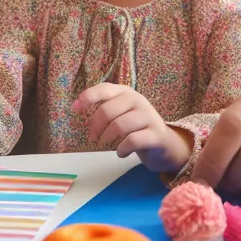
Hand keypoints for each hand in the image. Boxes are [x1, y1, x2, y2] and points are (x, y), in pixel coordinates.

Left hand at [73, 83, 191, 173]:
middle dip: (95, 126)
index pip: (104, 88)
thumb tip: (76, 105)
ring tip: (106, 144)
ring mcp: (149, 117)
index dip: (88, 97)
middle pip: (108, 111)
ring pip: (119, 125)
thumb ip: (104, 107)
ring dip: (108, 138)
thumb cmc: (137, 128)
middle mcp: (138, 101)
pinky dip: (122, 149)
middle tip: (93, 138)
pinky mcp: (156, 135)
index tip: (75, 109)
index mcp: (127, 93)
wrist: (166, 144)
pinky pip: (133, 140)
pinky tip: (121, 152)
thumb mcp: (122, 112)